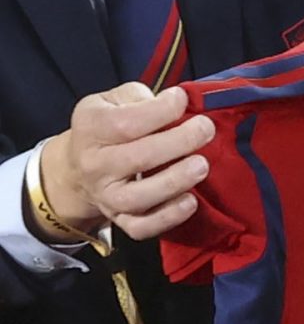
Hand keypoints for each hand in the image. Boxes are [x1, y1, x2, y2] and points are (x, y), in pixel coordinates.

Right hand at [37, 85, 216, 241]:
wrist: (77, 169)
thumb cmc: (106, 128)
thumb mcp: (110, 101)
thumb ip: (137, 96)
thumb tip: (172, 101)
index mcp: (91, 129)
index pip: (126, 123)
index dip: (161, 110)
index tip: (182, 100)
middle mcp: (96, 165)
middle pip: (137, 158)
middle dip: (179, 142)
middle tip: (206, 129)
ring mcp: (106, 196)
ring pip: (138, 198)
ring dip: (175, 181)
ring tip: (201, 165)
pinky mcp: (120, 219)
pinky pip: (141, 227)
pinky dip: (168, 218)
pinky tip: (190, 201)